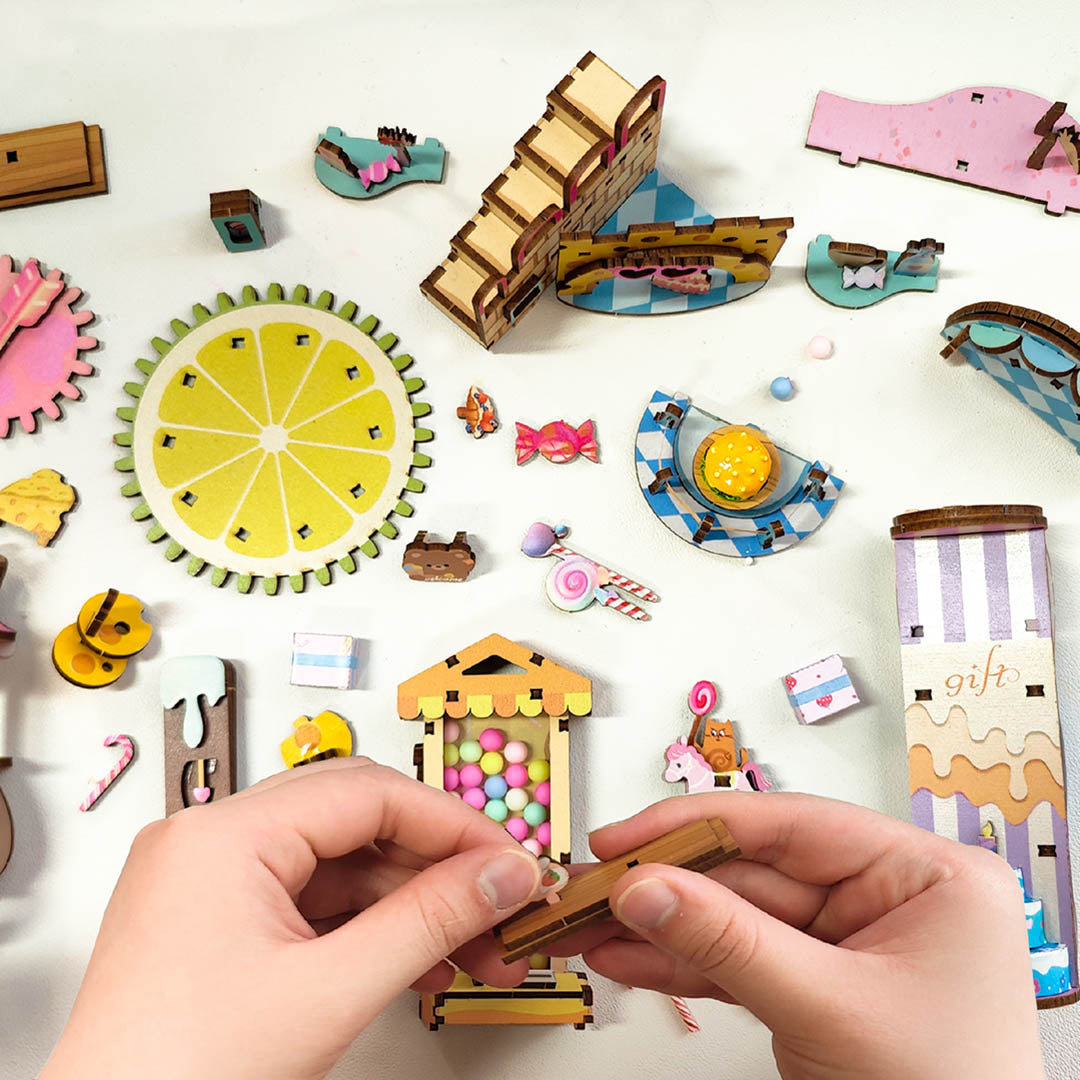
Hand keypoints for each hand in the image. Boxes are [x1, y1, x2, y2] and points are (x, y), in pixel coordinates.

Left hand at [41, 759, 541, 1079]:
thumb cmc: (176, 1076)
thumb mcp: (328, 994)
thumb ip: (429, 922)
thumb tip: (499, 875)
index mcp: (223, 835)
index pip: (369, 794)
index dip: (452, 826)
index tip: (507, 860)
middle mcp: (210, 842)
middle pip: (357, 821)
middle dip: (436, 865)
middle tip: (495, 898)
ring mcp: (211, 881)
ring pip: (340, 864)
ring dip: (409, 902)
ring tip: (467, 945)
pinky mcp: (217, 920)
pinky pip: (312, 901)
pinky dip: (367, 927)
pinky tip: (415, 958)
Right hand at [556, 793, 1043, 1079]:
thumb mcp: (832, 1010)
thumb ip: (730, 942)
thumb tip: (647, 888)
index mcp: (926, 875)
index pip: (792, 824)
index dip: (697, 825)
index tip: (628, 839)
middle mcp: (890, 897)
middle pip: (753, 872)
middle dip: (667, 885)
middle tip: (597, 888)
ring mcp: (854, 944)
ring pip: (738, 919)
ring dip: (664, 928)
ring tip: (595, 927)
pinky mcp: (823, 986)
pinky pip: (744, 962)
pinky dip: (686, 966)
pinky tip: (631, 959)